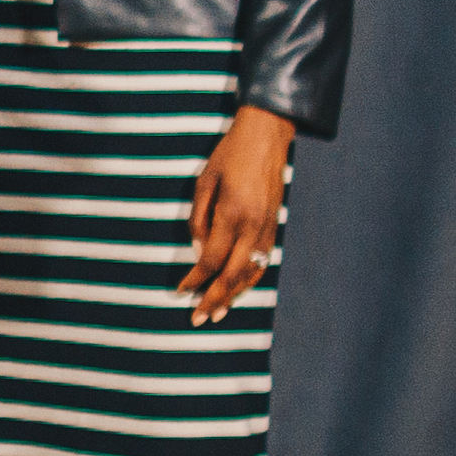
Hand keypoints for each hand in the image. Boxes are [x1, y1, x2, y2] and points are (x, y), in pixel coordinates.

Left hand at [182, 105, 294, 324]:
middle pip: (233, 275)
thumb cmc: (229, 155)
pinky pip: (262, 262)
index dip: (194, 280)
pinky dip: (249, 280)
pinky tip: (237, 290)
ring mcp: (268, 228)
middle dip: (214, 299)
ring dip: (234, 296)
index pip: (211, 260)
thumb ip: (198, 219)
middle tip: (197, 319)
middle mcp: (253, 226)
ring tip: (217, 313)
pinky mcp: (275, 226)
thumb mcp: (204, 182)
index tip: (180, 293)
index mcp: (231, 214)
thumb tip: (198, 253)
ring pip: (251, 273)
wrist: (267, 136)